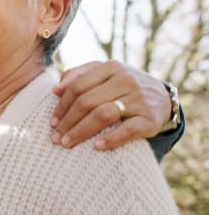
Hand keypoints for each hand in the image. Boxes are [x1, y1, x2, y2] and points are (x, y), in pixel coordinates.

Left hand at [50, 60, 169, 149]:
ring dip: (81, 131)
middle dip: (67, 121)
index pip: (78, 86)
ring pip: (102, 114)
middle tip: (55, 137)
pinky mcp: (149, 118)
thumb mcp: (105, 74)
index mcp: (111, 68)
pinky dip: (111, 139)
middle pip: (87, 101)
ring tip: (67, 143)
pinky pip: (128, 130)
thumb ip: (79, 75)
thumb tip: (56, 89)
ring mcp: (138, 99)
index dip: (62, 106)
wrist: (162, 98)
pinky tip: (96, 146)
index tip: (52, 122)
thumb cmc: (123, 87)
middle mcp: (126, 80)